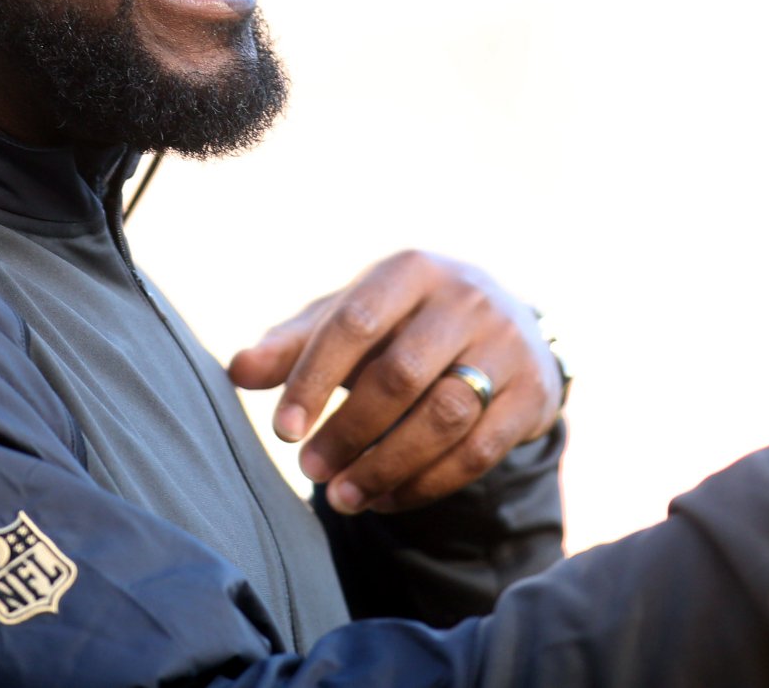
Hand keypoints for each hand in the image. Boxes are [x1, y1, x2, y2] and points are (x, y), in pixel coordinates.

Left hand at [228, 250, 563, 515]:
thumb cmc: (403, 322)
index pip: (355, 322)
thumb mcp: (350, 317)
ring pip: (444, 417)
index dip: (315, 379)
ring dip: (386, 466)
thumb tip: (237, 370)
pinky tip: (386, 499)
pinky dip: (426, 484)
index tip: (284, 430)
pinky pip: (478, 452)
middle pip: (401, 375)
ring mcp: (506, 345)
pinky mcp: (532, 393)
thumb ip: (293, 343)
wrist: (505, 324)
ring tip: (342, 497)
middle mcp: (465, 299)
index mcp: (411, 270)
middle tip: (310, 469)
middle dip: (349, 431)